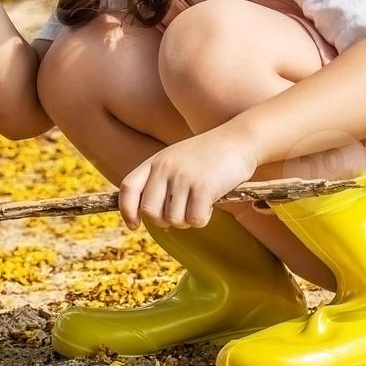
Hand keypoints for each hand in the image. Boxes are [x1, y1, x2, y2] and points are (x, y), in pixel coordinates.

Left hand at [116, 129, 259, 229]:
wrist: (238, 140)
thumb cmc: (207, 156)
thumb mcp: (175, 159)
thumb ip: (159, 180)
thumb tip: (148, 215)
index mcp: (155, 162)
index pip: (128, 188)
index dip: (127, 211)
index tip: (134, 225)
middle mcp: (165, 168)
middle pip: (150, 212)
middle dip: (165, 221)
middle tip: (182, 213)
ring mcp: (183, 177)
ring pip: (174, 220)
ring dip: (188, 220)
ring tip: (199, 203)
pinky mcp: (204, 187)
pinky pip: (195, 220)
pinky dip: (203, 219)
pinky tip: (210, 203)